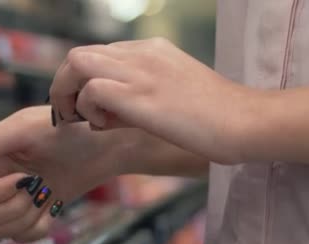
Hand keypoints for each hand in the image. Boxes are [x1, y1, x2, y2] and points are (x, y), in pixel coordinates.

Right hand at [0, 106, 122, 241]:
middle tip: (37, 188)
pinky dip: (36, 228)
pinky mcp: (31, 213)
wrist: (103, 146)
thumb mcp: (25, 128)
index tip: (22, 179)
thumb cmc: (67, 130)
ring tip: (45, 196)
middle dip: (11, 207)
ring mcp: (13, 199)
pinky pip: (19, 236)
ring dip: (24, 218)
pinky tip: (51, 208)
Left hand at [50, 37, 257, 163]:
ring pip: (77, 63)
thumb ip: (136, 100)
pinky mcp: (141, 95)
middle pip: (78, 55)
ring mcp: (141, 71)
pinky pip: (92, 89)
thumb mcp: (171, 97)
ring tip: (82, 120)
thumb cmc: (214, 118)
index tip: (84, 109)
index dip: (81, 83)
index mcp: (151, 51)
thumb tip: (102, 117)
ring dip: (68, 94)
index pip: (97, 55)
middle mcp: (141, 54)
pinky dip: (88, 109)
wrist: (245, 121)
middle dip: (64, 86)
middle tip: (71, 116)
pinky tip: (105, 126)